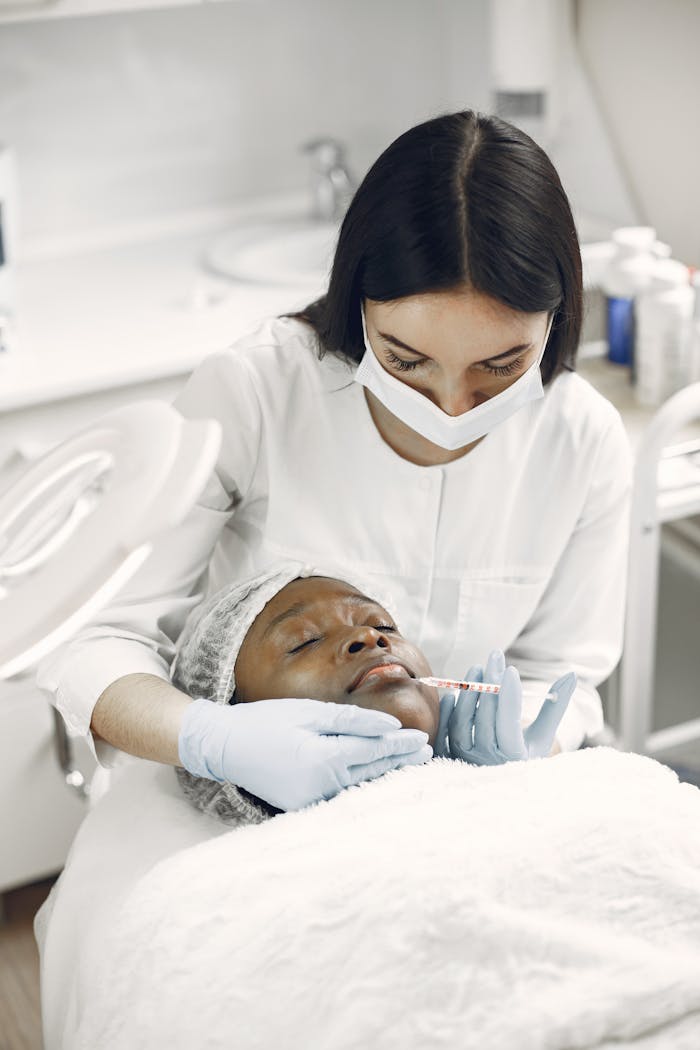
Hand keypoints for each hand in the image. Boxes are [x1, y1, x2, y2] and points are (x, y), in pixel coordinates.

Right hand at [179, 696, 431, 810]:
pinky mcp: (303, 807)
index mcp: (324, 760)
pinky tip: (376, 779)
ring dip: (385, 777)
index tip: (422, 740)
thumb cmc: (267, 722)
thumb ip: (352, 721)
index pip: (374, 752)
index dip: (400, 746)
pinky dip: (362, 786)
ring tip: (410, 768)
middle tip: (427, 754)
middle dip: (400, 763)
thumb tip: (391, 728)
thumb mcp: (310, 713)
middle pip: (372, 773)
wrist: (225, 747)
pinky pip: (341, 796)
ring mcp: (312, 802)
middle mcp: (321, 787)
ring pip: (360, 788)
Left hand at [433, 649, 575, 764]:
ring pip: (463, 724)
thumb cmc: (526, 753)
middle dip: (490, 685)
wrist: (502, 779)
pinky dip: (448, 712)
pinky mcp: (450, 756)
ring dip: (469, 694)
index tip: (511, 670)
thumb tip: (572, 675)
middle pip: (486, 718)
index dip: (509, 697)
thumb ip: (556, 705)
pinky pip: (445, 733)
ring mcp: (466, 759)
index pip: (509, 723)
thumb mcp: (543, 733)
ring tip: (477, 668)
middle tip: (495, 657)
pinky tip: (455, 693)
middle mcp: (489, 760)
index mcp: (515, 756)